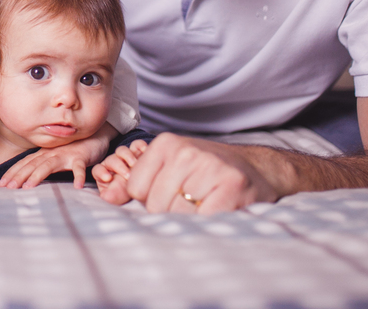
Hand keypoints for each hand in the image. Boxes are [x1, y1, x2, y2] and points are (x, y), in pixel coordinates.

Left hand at [0, 128, 114, 189]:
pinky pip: (79, 167)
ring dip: (38, 175)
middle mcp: (51, 153)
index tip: (1, 184)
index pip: (25, 163)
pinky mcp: (80, 157)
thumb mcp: (54, 157)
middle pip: (32, 164)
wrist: (94, 136)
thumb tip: (26, 180)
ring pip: (49, 165)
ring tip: (28, 187)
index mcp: (43, 154)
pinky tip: (77, 186)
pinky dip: (78, 176)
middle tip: (8, 187)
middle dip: (19, 176)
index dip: (12, 173)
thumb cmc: (72, 150)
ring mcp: (65, 154)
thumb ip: (42, 166)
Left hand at [93, 139, 148, 204]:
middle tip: (127, 176)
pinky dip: (140, 146)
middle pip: (111, 160)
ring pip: (122, 151)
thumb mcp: (118, 197)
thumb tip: (105, 197)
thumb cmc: (126, 194)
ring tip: (134, 165)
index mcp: (103, 174)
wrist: (142, 191)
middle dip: (118, 167)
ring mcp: (125, 157)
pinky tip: (144, 151)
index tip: (107, 178)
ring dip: (128, 156)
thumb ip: (111, 196)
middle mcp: (113, 163)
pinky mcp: (137, 151)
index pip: (98, 170)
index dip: (101, 172)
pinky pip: (137, 145)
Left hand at [123, 133, 278, 213]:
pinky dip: (208, 223)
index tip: (172, 193)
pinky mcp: (231, 187)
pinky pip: (203, 220)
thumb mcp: (171, 167)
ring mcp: (209, 168)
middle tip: (194, 200)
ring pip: (177, 215)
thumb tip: (108, 197)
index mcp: (165, 144)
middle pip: (155, 204)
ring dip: (191, 219)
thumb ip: (139, 182)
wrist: (259, 169)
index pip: (136, 188)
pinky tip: (219, 210)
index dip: (151, 199)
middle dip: (171, 211)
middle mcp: (185, 152)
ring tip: (207, 203)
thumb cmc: (208, 172)